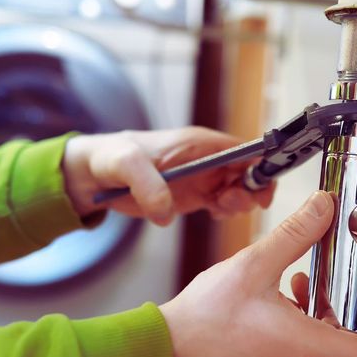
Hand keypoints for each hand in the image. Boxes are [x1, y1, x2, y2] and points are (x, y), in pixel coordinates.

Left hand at [62, 127, 274, 224]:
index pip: (245, 150)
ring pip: (239, 190)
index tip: (261, 190)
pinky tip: (212, 213)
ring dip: (237, 203)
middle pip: (249, 172)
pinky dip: (224, 211)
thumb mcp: (125, 164)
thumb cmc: (112, 157)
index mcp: (199, 143)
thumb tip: (167, 212)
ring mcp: (203, 178)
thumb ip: (147, 184)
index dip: (261, 166)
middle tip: (227, 203)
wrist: (95, 174)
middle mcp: (207, 159)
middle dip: (250, 190)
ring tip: (216, 209)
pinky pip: (222, 204)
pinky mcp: (194, 195)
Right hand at [160, 191, 356, 356]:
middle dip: (356, 318)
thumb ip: (294, 234)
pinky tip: (281, 298)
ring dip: (327, 320)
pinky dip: (305, 329)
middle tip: (349, 288)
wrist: (166, 350)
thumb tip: (323, 207)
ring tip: (307, 284)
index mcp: (305, 347)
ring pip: (326, 355)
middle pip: (352, 353)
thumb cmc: (205, 317)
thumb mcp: (255, 265)